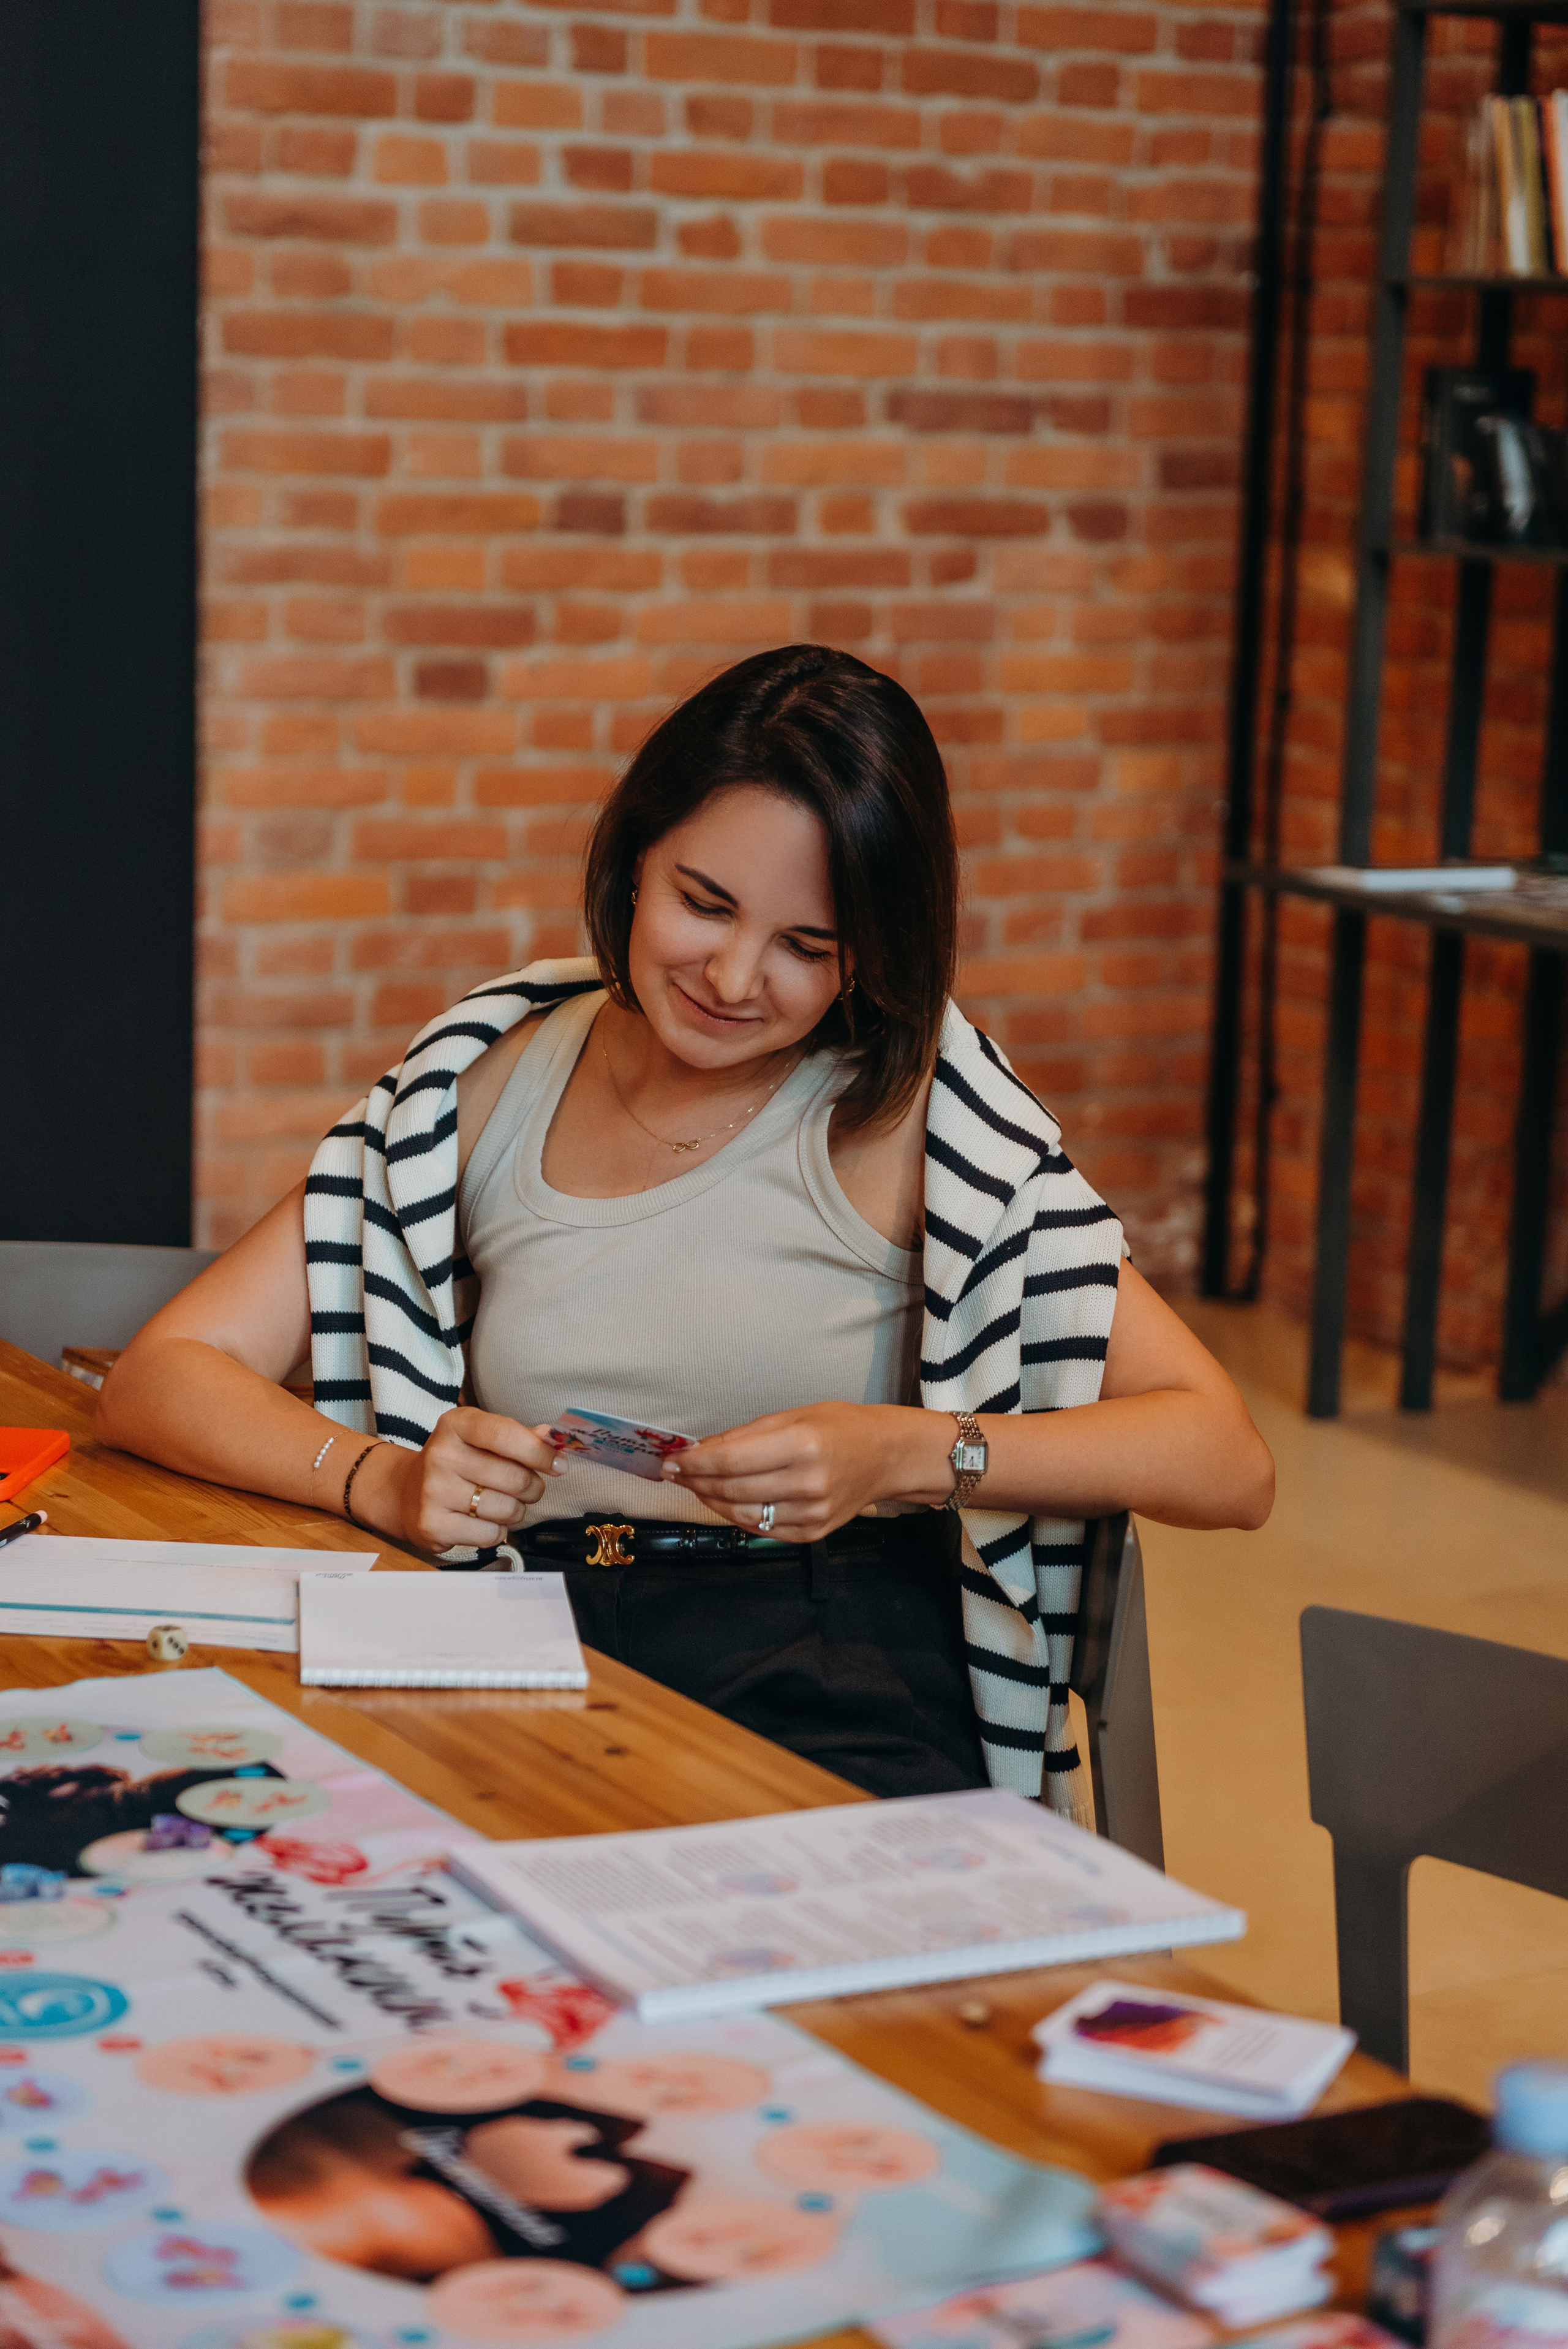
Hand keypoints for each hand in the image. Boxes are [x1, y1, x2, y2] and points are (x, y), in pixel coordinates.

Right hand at [355, 1408, 562, 1552]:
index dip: (539, 1453)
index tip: (558, 1464)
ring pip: (506, 1509)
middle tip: (528, 1488)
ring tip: (503, 1503)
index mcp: (456, 1425)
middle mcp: (441, 1455)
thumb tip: (553, 1438)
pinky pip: (490, 1534)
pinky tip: (483, 1519)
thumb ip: (519, 1437)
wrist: (405, 1492)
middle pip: (514, 1478)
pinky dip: (497, 1531)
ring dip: (516, 1510)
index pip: (506, 1435)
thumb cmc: (456, 1462)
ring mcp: (434, 1492)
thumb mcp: (481, 1438)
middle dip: (533, 1487)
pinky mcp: (433, 1525)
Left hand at [662, 1403, 939, 1542]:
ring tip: (696, 1485)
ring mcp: (812, 1513)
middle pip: (731, 1489)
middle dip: (696, 1481)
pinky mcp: (813, 1533)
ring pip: (742, 1514)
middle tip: (676, 1472)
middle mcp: (808, 1483)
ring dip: (710, 1500)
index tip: (672, 1459)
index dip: (693, 1463)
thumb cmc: (840, 1428)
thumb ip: (744, 1436)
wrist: (885, 1456)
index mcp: (802, 1444)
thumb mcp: (792, 1416)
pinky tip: (726, 1501)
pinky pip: (762, 1529)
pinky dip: (737, 1516)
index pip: (729, 1461)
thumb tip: (699, 1451)